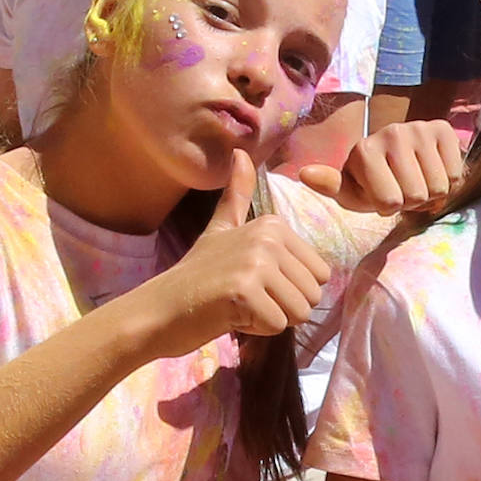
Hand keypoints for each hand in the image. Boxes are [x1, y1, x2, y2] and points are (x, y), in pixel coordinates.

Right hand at [140, 150, 330, 357]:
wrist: (160, 307)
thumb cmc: (197, 274)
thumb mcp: (221, 229)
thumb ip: (237, 195)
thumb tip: (241, 152)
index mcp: (272, 225)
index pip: (320, 275)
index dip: (290, 289)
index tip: (254, 282)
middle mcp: (268, 238)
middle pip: (312, 295)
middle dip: (283, 307)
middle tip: (246, 297)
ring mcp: (255, 264)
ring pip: (299, 312)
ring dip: (271, 318)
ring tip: (240, 305)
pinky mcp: (244, 293)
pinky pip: (278, 326)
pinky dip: (256, 329)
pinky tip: (230, 315)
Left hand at [298, 119, 462, 213]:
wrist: (398, 154)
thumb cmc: (371, 181)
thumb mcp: (350, 191)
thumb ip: (330, 186)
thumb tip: (306, 174)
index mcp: (364, 150)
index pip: (390, 203)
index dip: (389, 208)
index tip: (381, 194)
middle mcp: (392, 132)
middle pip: (417, 195)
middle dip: (412, 201)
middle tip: (402, 188)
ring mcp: (419, 128)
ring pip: (439, 187)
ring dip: (431, 193)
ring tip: (417, 181)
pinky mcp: (443, 128)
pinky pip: (456, 174)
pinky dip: (449, 181)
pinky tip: (432, 172)